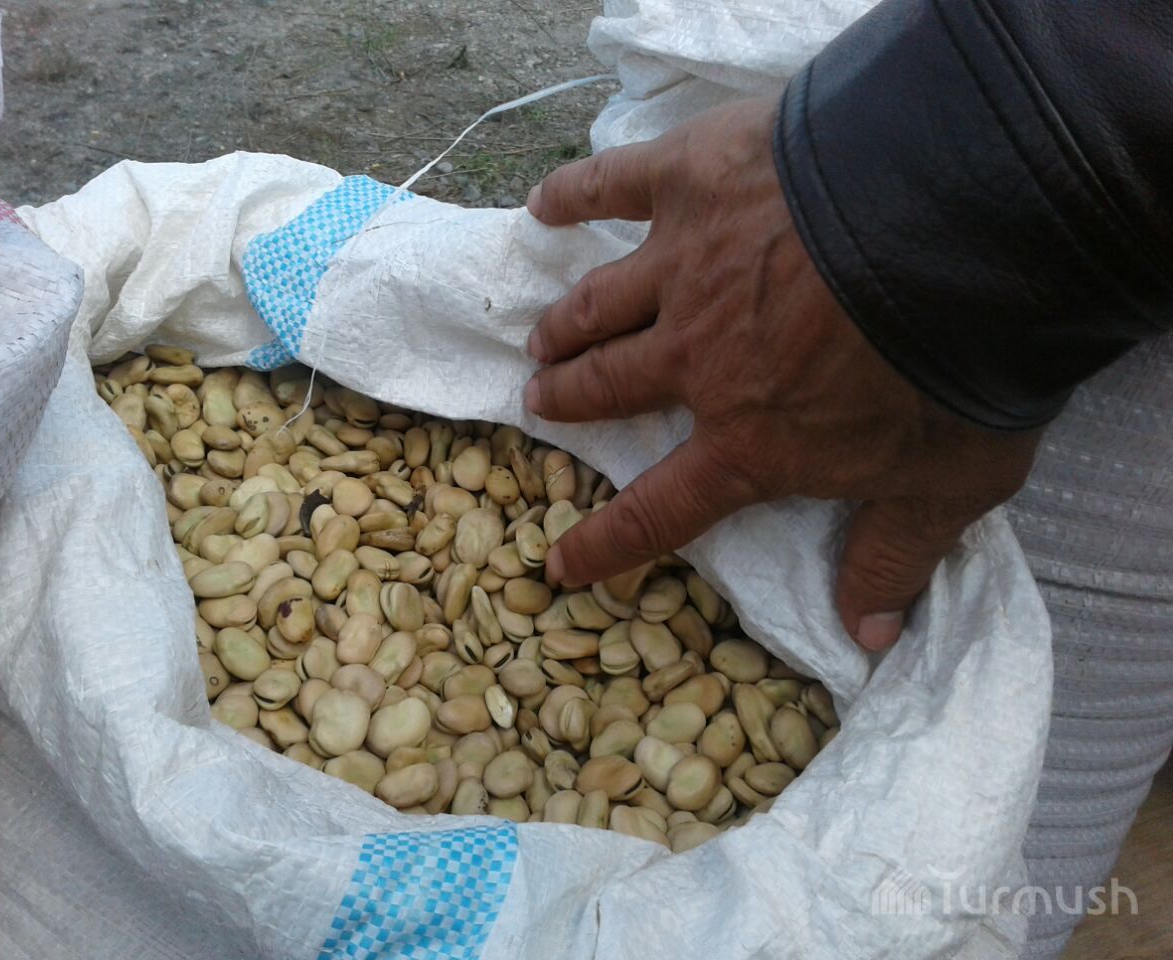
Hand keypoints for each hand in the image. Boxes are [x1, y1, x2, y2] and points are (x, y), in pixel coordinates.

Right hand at [523, 98, 1039, 650]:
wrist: (964, 228)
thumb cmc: (962, 366)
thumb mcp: (947, 486)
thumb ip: (893, 557)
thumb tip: (868, 641)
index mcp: (750, 438)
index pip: (661, 508)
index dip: (605, 542)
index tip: (559, 561)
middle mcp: (698, 359)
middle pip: (609, 387)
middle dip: (567, 397)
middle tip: (541, 396)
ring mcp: (687, 266)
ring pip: (600, 304)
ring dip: (566, 323)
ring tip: (543, 334)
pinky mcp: (696, 180)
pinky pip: (614, 187)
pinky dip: (574, 194)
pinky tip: (545, 204)